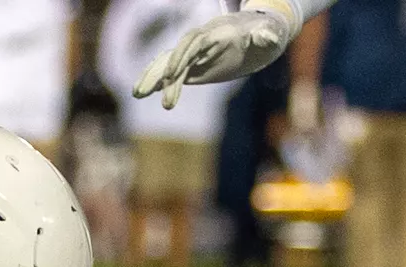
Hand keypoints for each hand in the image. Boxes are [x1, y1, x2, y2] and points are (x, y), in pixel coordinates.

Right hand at [134, 8, 293, 109]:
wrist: (260, 33)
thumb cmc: (265, 33)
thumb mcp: (269, 34)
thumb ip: (266, 35)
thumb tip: (268, 37)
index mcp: (216, 34)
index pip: (193, 44)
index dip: (181, 58)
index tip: (171, 75)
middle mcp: (201, 42)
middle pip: (175, 55)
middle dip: (160, 73)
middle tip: (143, 91)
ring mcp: (195, 54)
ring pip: (170, 64)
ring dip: (153, 78)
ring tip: (136, 94)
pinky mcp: (194, 65)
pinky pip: (173, 73)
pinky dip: (158, 81)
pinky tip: (144, 91)